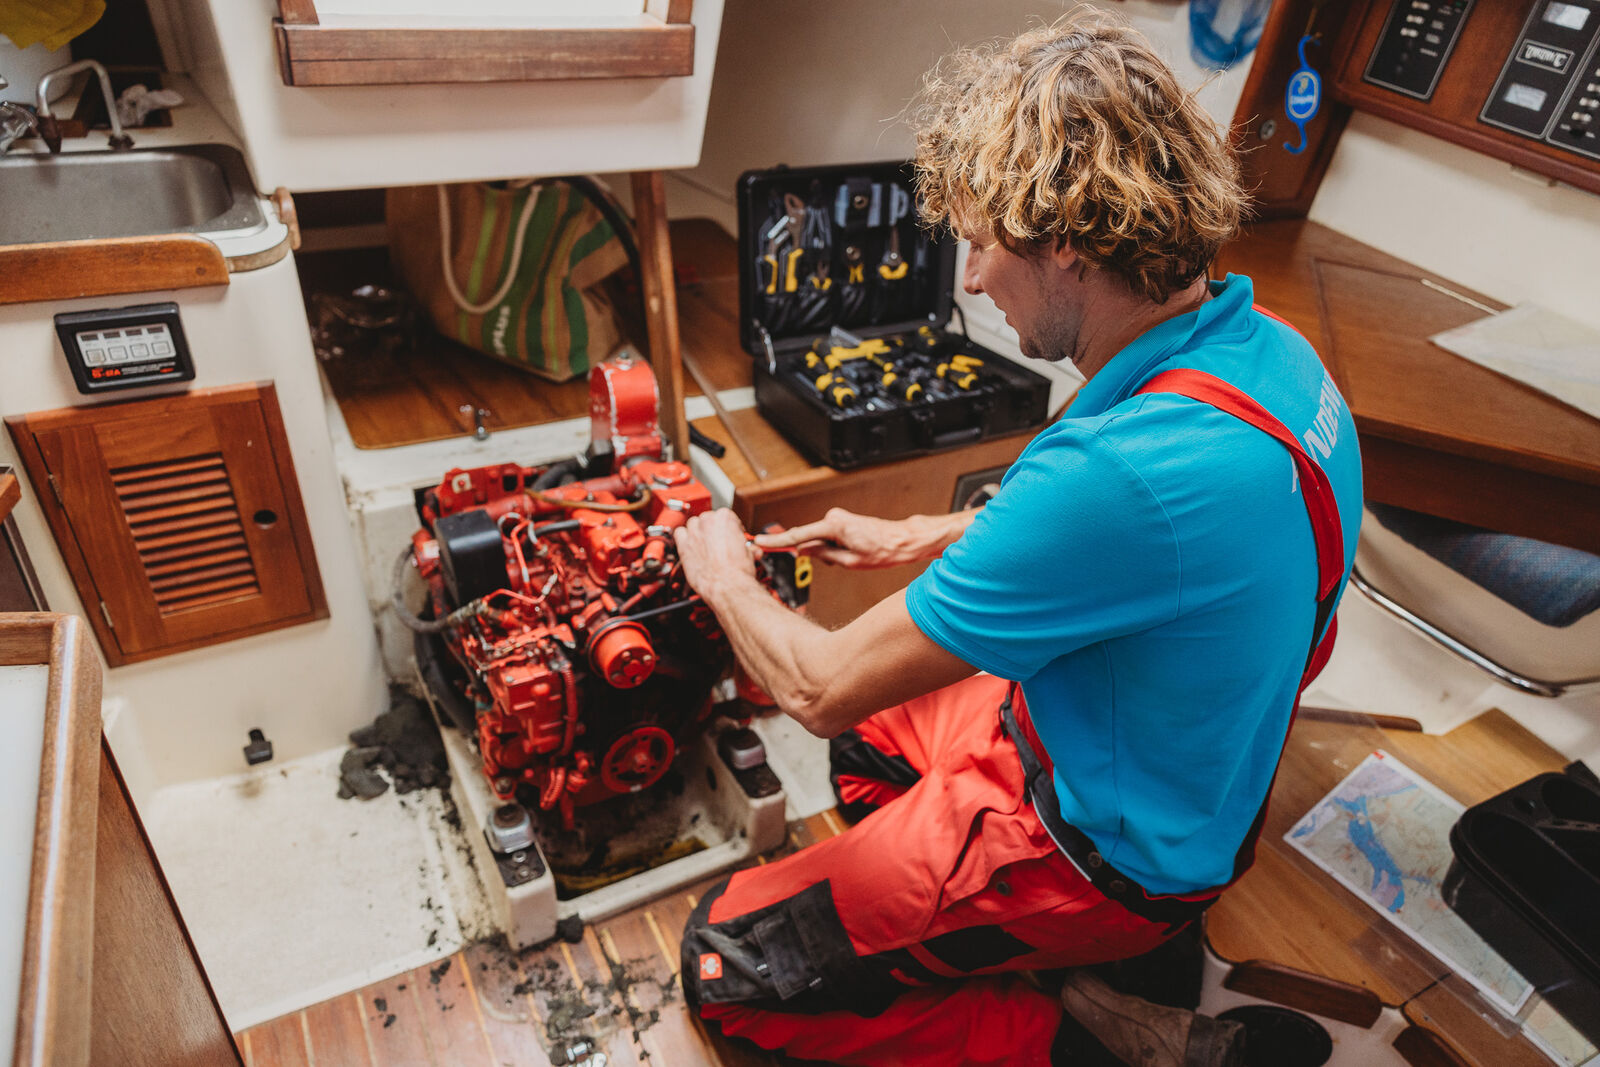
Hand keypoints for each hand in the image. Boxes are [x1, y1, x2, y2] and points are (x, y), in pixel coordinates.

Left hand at [674, 508, 757, 600]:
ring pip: (692, 524)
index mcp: (724, 518)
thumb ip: (744, 545)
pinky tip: (691, 545)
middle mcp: (707, 522)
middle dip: (713, 529)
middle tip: (719, 542)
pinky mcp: (683, 546)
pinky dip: (683, 537)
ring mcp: (694, 534)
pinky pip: (679, 533)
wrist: (727, 586)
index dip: (729, 527)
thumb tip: (746, 548)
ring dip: (699, 531)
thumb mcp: (748, 552)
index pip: (725, 515)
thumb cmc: (737, 571)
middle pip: (708, 518)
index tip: (731, 536)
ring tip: (706, 543)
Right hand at [753, 507, 953, 568]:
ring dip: (831, 553)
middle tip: (844, 560)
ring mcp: (838, 518)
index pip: (798, 536)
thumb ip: (823, 555)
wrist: (903, 540)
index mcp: (833, 526)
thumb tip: (804, 550)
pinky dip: (835, 548)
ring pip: (822, 541)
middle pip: (811, 540)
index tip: (759, 542)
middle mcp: (833, 517)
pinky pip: (830, 538)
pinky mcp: (843, 521)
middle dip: (819, 554)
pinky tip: (854, 551)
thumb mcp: (849, 562)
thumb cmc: (882, 551)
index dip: (778, 542)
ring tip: (855, 556)